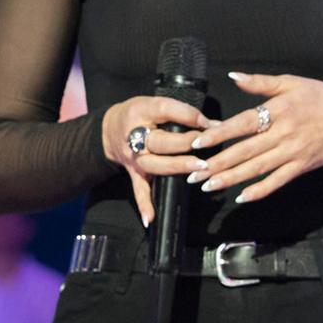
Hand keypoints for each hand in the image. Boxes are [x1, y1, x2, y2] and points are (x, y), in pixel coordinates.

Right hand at [97, 94, 210, 226]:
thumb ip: (182, 112)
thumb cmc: (139, 114)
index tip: (210, 123)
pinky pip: (139, 189)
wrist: (108, 130)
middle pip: (160, 140)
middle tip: (205, 145)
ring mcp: (134, 157)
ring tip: (198, 168)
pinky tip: (151, 218)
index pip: (165, 110)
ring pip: (154, 164)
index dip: (189, 116)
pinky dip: (144, 205)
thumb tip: (214, 125)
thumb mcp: (154, 104)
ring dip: (176, 167)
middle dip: (185, 143)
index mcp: (141, 111)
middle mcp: (135, 136)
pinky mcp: (134, 173)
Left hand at [187, 74, 322, 204]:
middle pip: (245, 150)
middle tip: (194, 172)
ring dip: (231, 178)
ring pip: (257, 168)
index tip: (199, 142)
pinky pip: (278, 181)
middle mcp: (284, 132)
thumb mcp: (292, 82)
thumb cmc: (321, 98)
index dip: (220, 134)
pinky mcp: (301, 166)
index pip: (244, 123)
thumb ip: (261, 82)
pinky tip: (242, 197)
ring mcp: (293, 152)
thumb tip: (233, 76)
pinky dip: (260, 190)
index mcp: (279, 109)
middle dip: (217, 163)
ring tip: (208, 186)